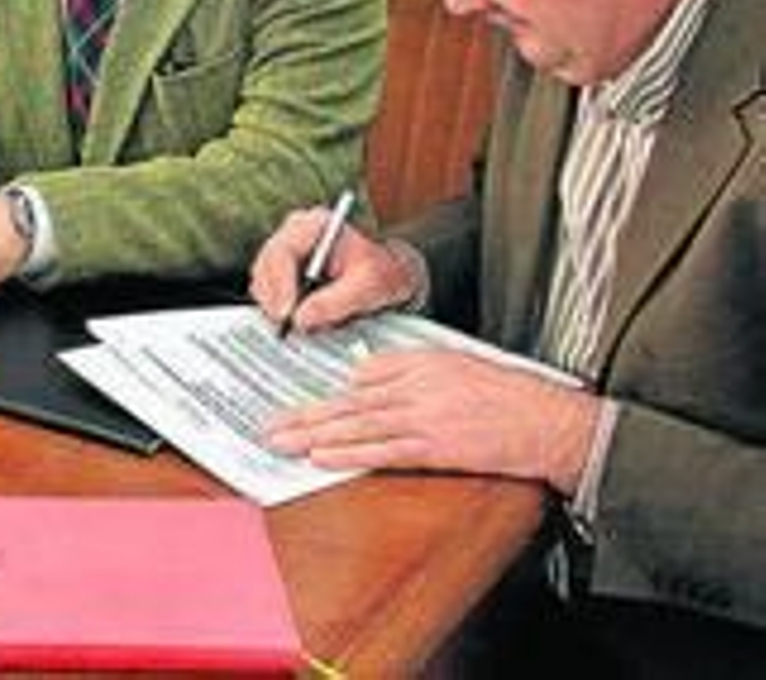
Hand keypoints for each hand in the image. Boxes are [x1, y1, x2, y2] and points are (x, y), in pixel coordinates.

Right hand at [248, 206, 414, 333]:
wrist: (393, 272)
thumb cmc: (384, 271)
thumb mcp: (368, 287)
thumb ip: (335, 302)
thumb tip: (300, 319)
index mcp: (315, 225)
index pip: (283, 251)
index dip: (280, 284)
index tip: (287, 313)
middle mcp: (295, 232)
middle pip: (266, 265)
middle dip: (274, 299)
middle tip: (286, 327)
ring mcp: (287, 249)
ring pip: (263, 279)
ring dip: (276, 305)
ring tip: (303, 323)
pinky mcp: (285, 269)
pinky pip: (269, 289)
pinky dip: (279, 306)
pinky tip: (299, 318)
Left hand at [265, 349, 600, 492]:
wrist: (549, 422)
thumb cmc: (510, 396)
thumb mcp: (456, 364)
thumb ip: (408, 367)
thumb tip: (363, 377)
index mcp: (420, 362)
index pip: (362, 376)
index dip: (327, 394)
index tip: (297, 404)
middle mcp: (415, 385)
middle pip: (349, 400)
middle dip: (305, 414)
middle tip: (270, 425)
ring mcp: (423, 416)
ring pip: (357, 424)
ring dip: (315, 434)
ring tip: (283, 442)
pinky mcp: (436, 446)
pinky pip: (383, 451)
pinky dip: (350, 453)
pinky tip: (322, 457)